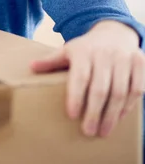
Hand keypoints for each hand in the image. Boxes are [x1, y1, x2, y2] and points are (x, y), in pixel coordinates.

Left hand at [30, 20, 144, 137]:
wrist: (113, 31)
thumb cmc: (87, 48)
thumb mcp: (67, 50)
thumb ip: (51, 61)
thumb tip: (31, 68)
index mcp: (84, 51)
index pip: (80, 76)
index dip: (76, 96)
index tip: (71, 115)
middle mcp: (105, 53)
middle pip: (100, 88)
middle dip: (94, 112)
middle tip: (88, 131)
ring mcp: (124, 58)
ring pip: (120, 91)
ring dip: (112, 114)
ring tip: (103, 131)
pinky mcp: (139, 63)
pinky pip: (137, 88)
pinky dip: (129, 105)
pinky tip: (119, 118)